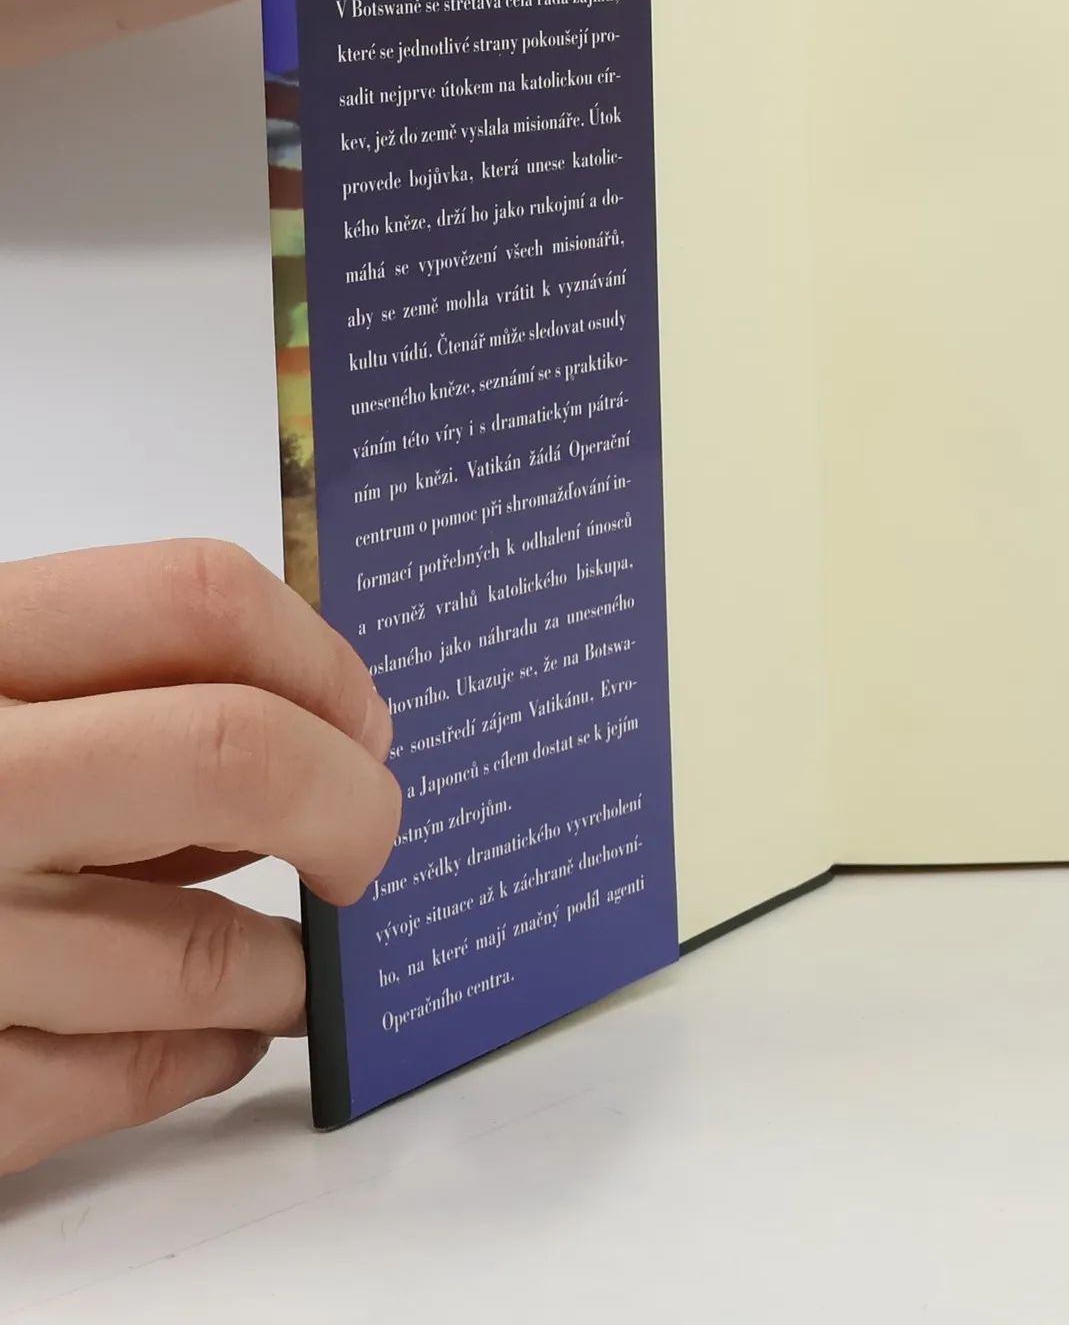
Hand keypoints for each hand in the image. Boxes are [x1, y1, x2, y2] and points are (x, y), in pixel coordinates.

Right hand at [0, 542, 398, 1175]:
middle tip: (368, 846)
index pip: (192, 599)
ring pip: (188, 954)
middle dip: (350, 806)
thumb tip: (294, 737)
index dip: (320, 658)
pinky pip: (100, 1086)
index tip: (365, 718)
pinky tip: (216, 1038)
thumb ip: (83, 695)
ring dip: (282, 964)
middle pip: (231, 755)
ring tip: (300, 962)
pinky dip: (193, 1059)